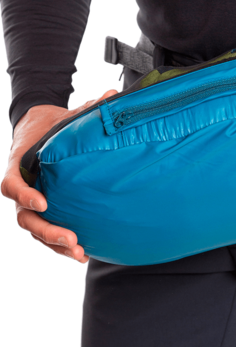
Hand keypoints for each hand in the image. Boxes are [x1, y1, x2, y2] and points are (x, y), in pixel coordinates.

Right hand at [1, 89, 117, 261]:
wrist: (40, 131)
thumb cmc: (51, 125)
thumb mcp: (66, 116)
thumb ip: (86, 109)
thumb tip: (112, 93)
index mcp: (20, 164)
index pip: (11, 183)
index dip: (23, 195)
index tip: (42, 202)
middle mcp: (23, 186)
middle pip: (24, 216)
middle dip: (46, 230)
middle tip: (70, 239)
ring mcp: (33, 200)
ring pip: (35, 229)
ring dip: (55, 244)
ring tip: (80, 253)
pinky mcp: (46, 208)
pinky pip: (48, 229)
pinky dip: (61, 244)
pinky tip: (83, 252)